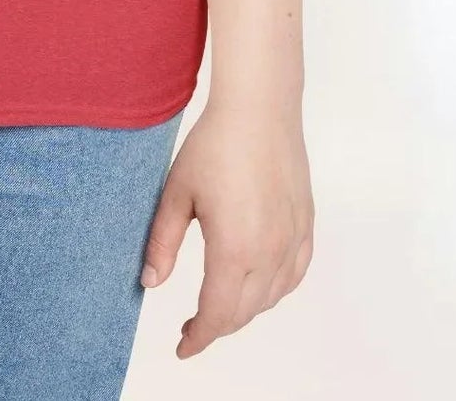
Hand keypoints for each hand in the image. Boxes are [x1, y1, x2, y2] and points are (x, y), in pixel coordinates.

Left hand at [139, 96, 313, 356]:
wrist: (259, 109)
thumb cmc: (215, 145)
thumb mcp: (176, 193)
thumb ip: (162, 243)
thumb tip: (150, 283)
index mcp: (234, 248)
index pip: (217, 314)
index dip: (199, 338)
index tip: (183, 347)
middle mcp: (269, 251)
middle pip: (243, 312)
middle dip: (216, 327)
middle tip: (191, 328)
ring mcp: (292, 240)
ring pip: (270, 297)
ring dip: (243, 310)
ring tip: (218, 306)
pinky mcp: (305, 226)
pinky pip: (294, 275)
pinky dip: (275, 291)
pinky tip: (259, 286)